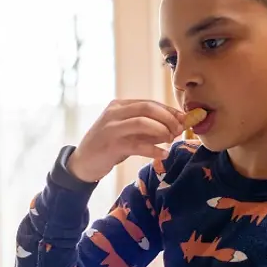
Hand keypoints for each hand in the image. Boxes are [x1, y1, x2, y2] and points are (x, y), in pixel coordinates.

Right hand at [68, 99, 185, 182]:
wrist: (81, 163)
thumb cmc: (108, 147)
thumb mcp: (128, 134)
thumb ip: (148, 130)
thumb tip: (175, 128)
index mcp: (119, 106)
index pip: (149, 103)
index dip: (169, 110)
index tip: (184, 119)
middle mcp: (114, 113)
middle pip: (147, 108)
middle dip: (168, 118)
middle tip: (179, 130)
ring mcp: (111, 128)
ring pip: (142, 122)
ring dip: (161, 131)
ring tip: (170, 140)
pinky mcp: (111, 145)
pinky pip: (137, 145)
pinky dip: (153, 149)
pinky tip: (163, 154)